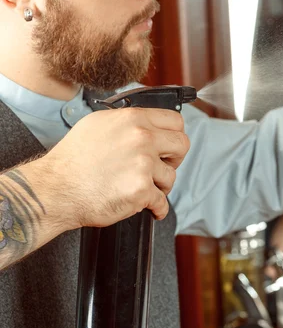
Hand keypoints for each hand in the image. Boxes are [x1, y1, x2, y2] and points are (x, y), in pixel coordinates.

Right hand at [43, 107, 189, 227]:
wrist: (55, 189)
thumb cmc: (72, 161)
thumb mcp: (98, 125)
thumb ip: (127, 123)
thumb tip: (147, 125)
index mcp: (132, 119)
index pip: (175, 121)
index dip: (173, 136)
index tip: (168, 147)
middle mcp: (141, 138)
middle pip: (182, 145)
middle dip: (175, 159)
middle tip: (161, 167)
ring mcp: (143, 164)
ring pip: (171, 176)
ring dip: (161, 186)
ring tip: (143, 188)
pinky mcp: (141, 189)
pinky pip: (162, 202)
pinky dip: (156, 208)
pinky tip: (150, 208)